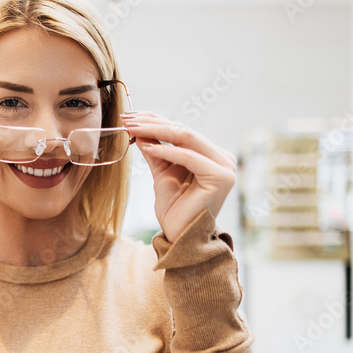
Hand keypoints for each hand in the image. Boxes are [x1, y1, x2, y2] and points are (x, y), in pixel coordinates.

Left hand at [123, 112, 237, 243]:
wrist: (181, 236)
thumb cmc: (174, 209)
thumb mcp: (162, 173)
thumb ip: (155, 151)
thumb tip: (138, 128)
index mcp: (211, 155)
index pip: (181, 130)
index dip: (155, 120)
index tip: (129, 116)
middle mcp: (222, 158)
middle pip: (183, 131)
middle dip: (152, 122)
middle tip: (127, 118)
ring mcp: (224, 166)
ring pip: (186, 138)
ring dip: (156, 130)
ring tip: (132, 127)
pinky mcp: (220, 177)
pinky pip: (190, 158)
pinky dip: (167, 151)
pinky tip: (146, 146)